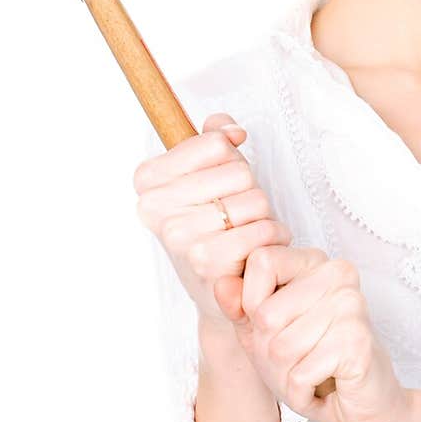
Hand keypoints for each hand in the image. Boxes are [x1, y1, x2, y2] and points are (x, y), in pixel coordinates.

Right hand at [133, 112, 291, 327]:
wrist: (218, 291)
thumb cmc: (215, 227)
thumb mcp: (211, 175)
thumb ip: (215, 139)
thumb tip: (231, 130)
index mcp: (148, 180)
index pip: (214, 143)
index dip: (230, 161)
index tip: (217, 185)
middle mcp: (154, 207)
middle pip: (239, 171)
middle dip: (249, 192)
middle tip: (234, 216)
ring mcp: (177, 235)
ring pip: (254, 199)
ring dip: (262, 217)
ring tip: (243, 233)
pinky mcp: (205, 261)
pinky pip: (262, 230)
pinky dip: (272, 237)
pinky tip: (255, 250)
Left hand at [214, 244, 412, 421]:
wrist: (363, 402)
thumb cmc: (314, 363)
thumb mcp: (264, 333)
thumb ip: (240, 306)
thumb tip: (220, 284)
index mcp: (316, 262)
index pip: (261, 261)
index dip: (252, 302)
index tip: (275, 323)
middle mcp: (338, 274)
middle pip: (266, 314)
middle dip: (269, 351)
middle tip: (297, 359)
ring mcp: (351, 305)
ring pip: (281, 348)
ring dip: (286, 376)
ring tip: (311, 372)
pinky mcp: (358, 341)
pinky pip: (301, 373)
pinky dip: (302, 391)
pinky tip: (323, 386)